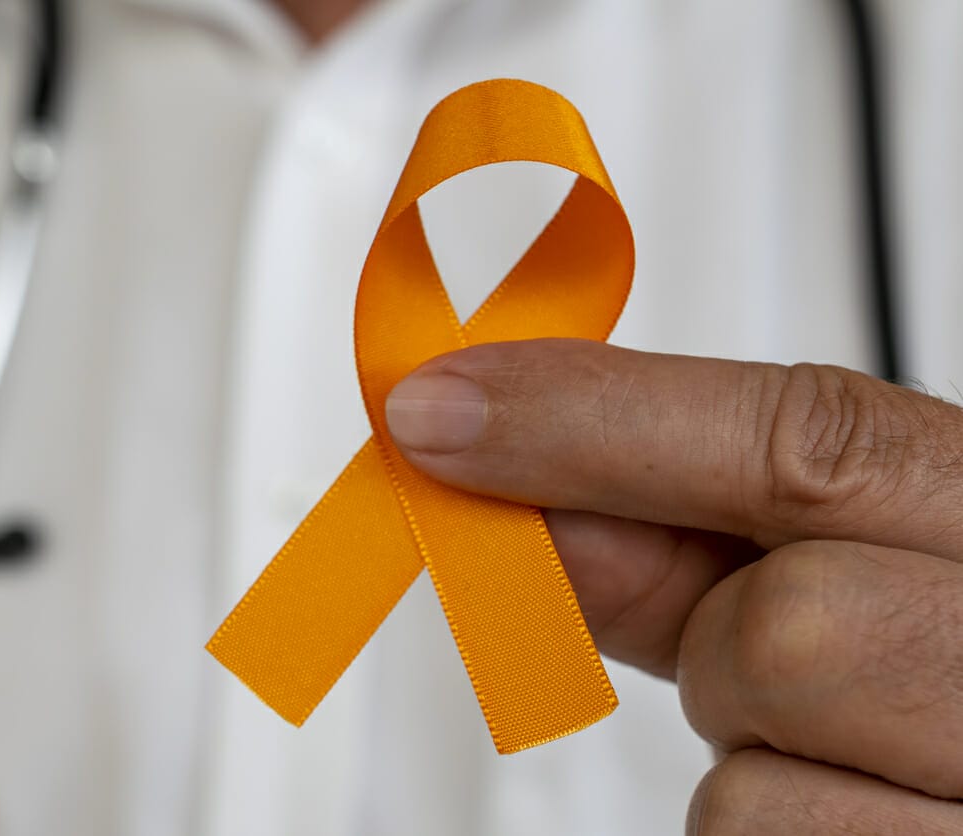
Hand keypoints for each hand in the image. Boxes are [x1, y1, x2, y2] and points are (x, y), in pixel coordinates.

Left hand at [385, 339, 962, 833]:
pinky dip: (767, 827)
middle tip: (756, 649)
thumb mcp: (839, 554)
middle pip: (780, 637)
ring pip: (747, 792)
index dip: (595, 424)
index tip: (441, 411)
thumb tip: (519, 501)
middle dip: (720, 647)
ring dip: (745, 759)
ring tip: (835, 740)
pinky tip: (847, 800)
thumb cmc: (932, 646)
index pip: (812, 441)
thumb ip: (685, 528)